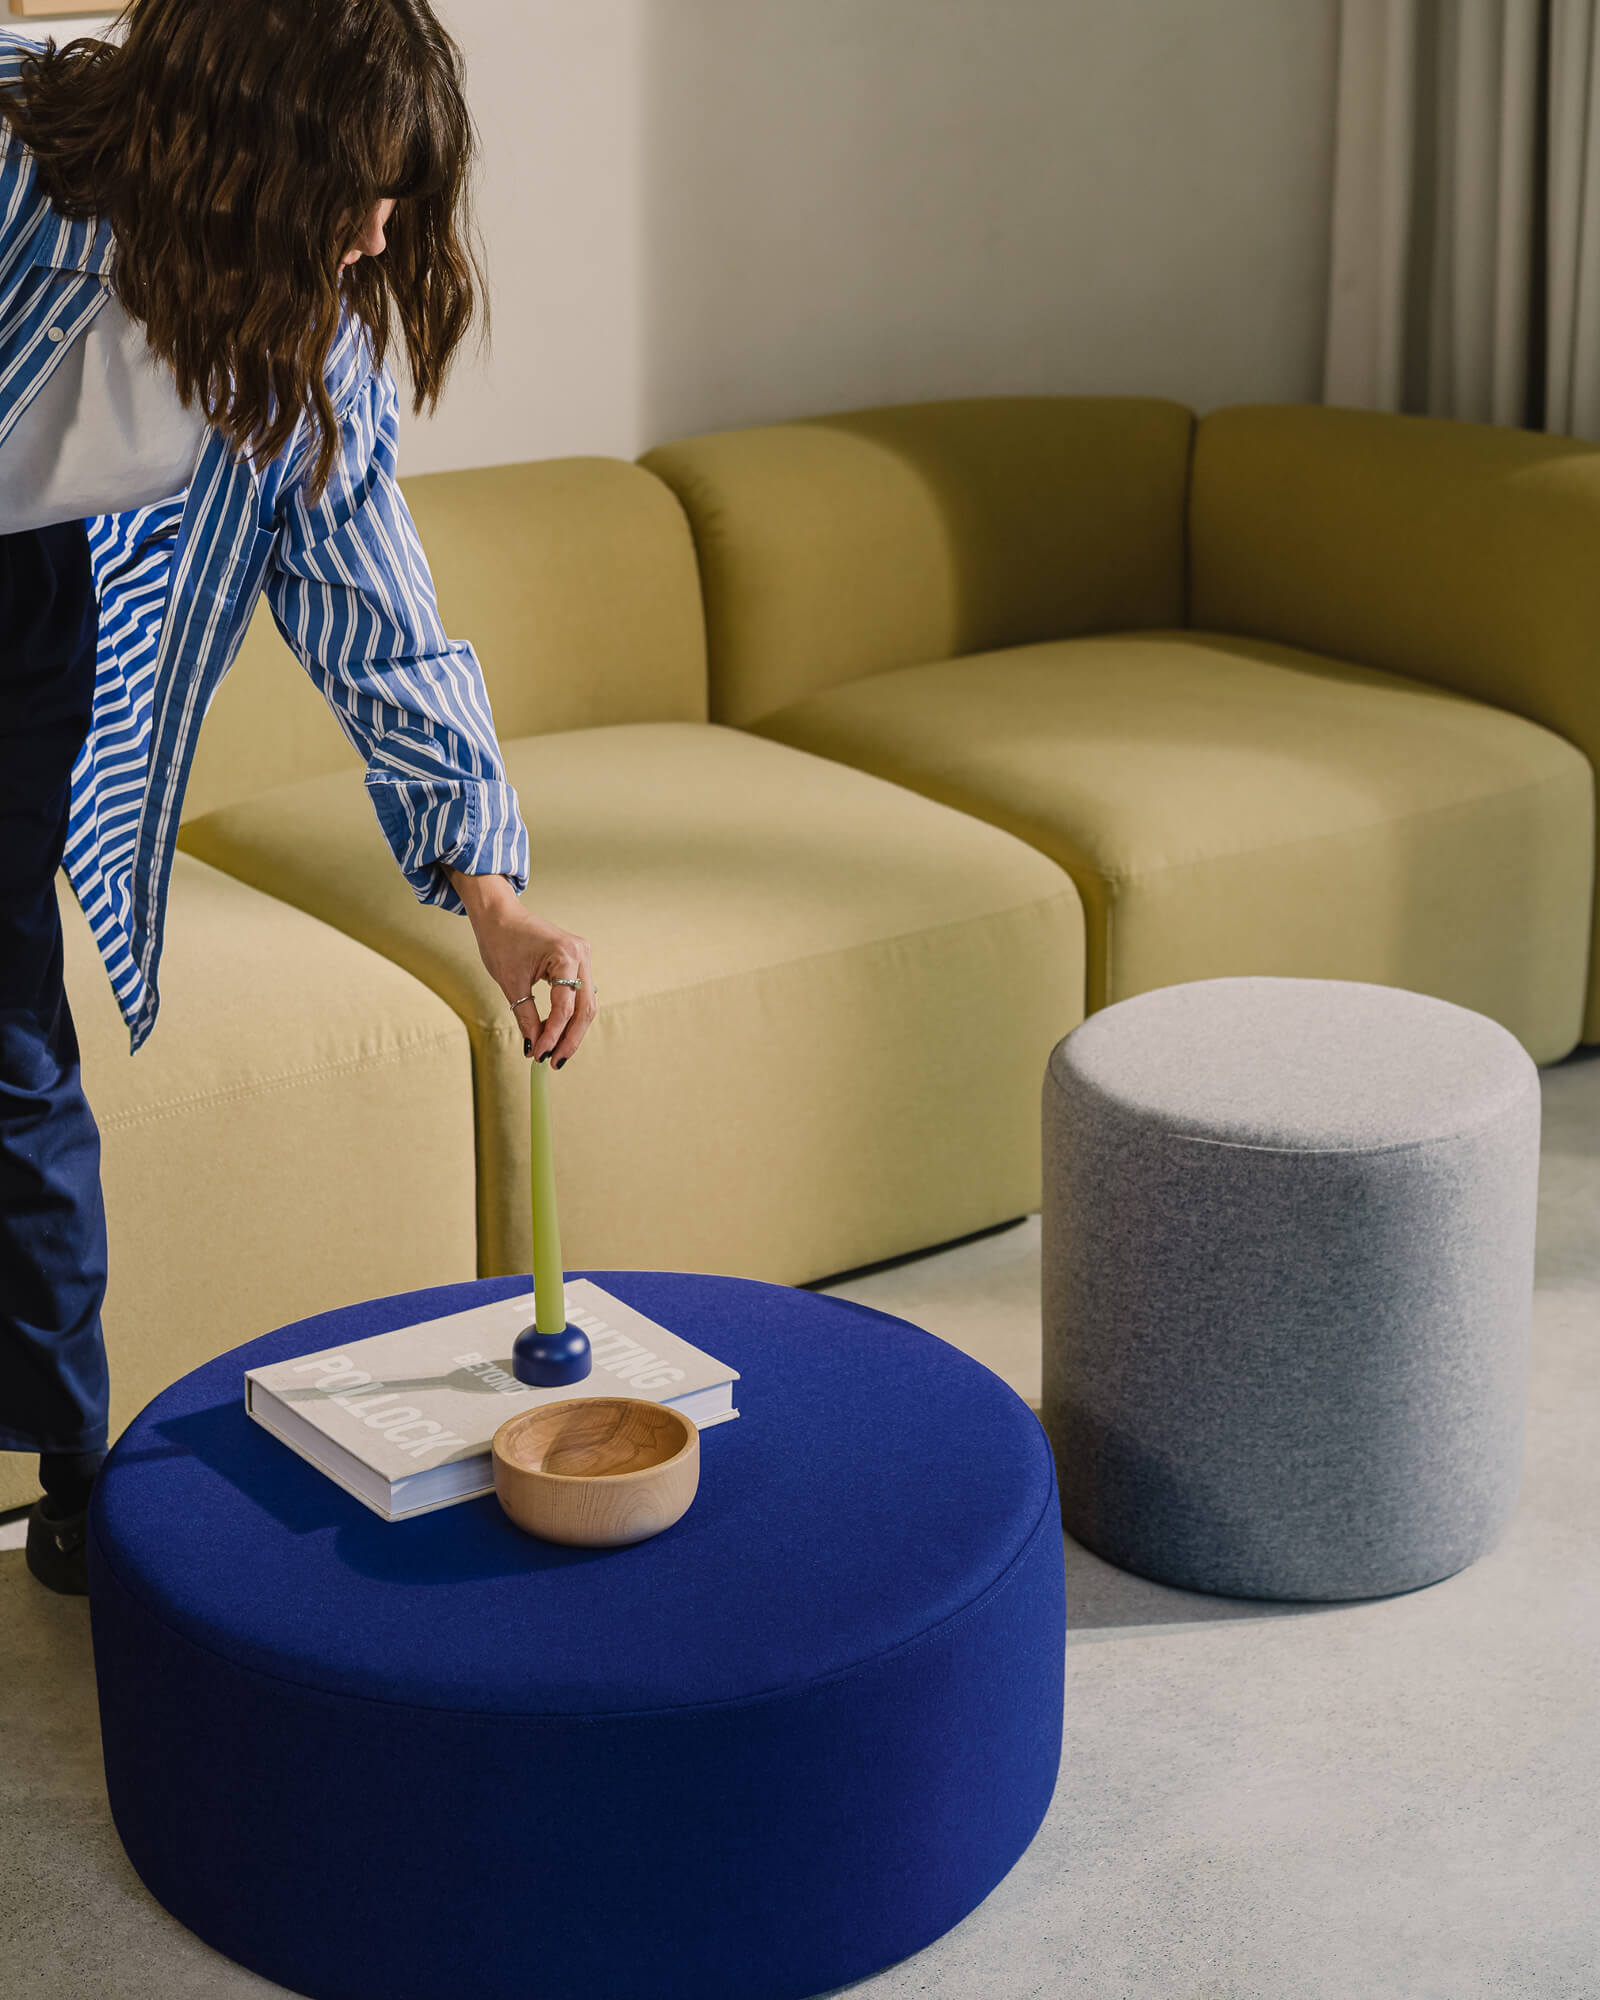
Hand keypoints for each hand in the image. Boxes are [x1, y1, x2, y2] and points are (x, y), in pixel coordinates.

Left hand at [446, 869, 596, 1065]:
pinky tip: (558, 1033)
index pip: (564, 1007)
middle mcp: (582, 954)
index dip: (553, 1035)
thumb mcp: (511, 983)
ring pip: (585, 1004)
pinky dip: (570, 1015)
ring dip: (572, 1030)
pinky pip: (579, 994)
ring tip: (557, 1052)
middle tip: (555, 1062)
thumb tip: (534, 1047)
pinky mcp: (578, 960)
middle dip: (570, 1038)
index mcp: (566, 955)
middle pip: (585, 1008)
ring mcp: (583, 956)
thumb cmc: (501, 941)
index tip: (540, 1055)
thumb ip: (526, 1017)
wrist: (499, 915)